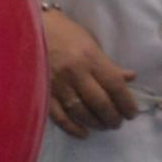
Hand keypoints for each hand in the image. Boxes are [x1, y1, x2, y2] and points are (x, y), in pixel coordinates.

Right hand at [39, 5, 138, 138]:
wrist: (29, 28)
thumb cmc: (63, 32)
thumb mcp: (90, 41)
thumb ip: (108, 64)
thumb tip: (129, 78)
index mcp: (90, 58)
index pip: (114, 85)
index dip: (126, 103)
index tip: (132, 113)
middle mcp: (75, 73)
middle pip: (100, 103)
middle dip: (113, 117)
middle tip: (118, 122)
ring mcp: (58, 85)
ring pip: (81, 112)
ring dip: (96, 123)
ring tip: (104, 126)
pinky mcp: (43, 94)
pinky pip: (60, 117)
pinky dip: (73, 128)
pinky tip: (83, 133)